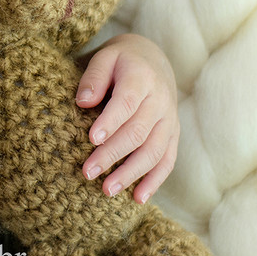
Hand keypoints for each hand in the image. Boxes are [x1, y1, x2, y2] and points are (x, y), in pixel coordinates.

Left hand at [76, 33, 178, 203]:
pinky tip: (138, 198)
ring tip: (106, 190)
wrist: (153, 59)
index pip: (127, 103)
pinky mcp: (173, 135)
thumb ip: (94, 77)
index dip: (111, 122)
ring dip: (131, 173)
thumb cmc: (121, 61)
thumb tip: (83, 102)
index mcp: (142, 79)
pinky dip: (154, 181)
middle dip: (112, 154)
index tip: (92, 139)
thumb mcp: (105, 57)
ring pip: (153, 152)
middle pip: (138, 132)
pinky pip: (167, 161)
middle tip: (87, 172)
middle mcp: (161, 101)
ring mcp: (170, 120)